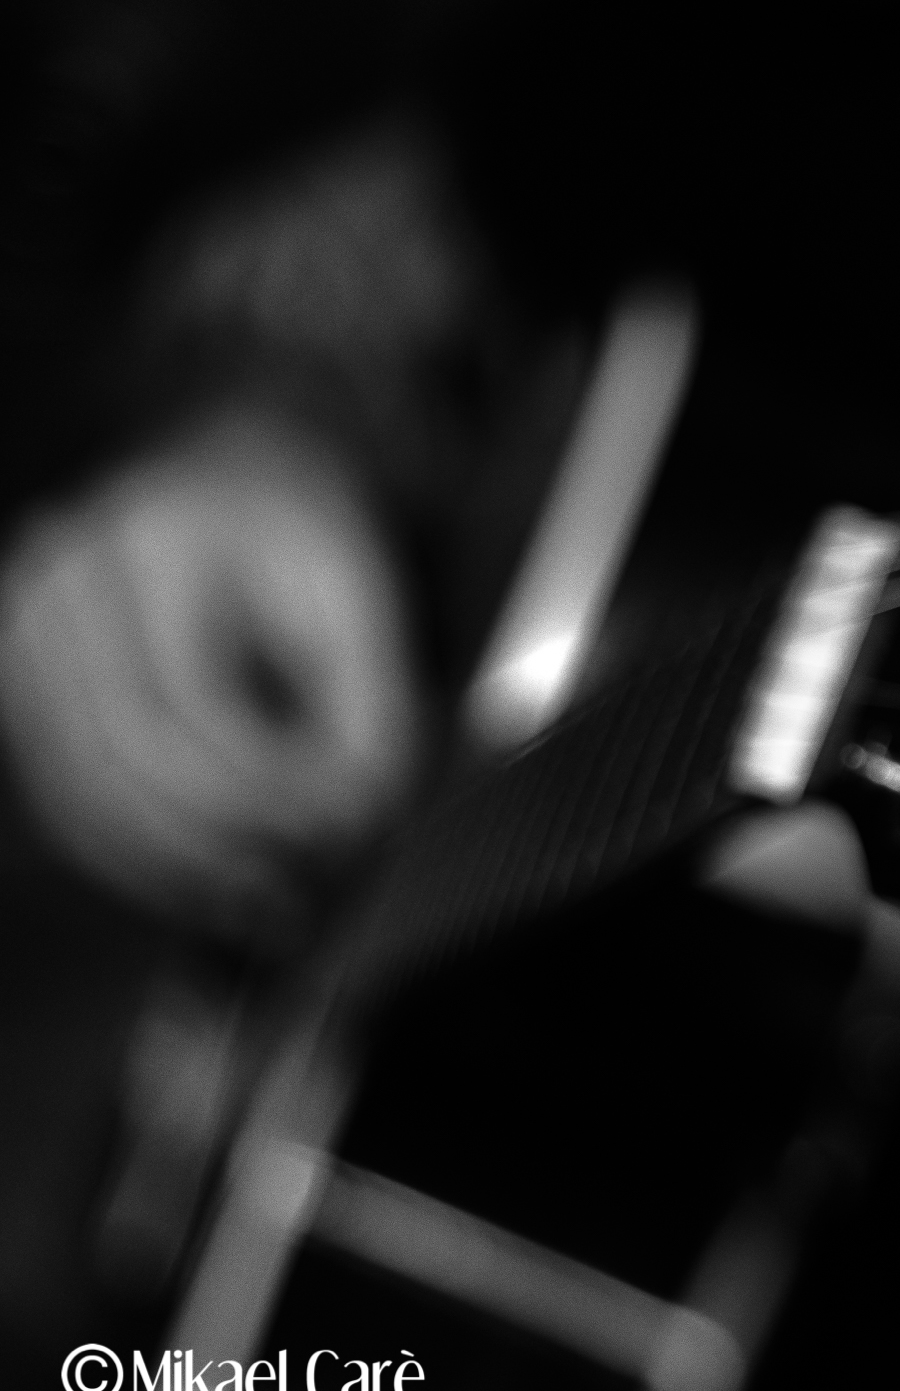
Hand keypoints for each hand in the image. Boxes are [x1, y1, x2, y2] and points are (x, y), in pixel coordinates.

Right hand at [0, 411, 419, 944]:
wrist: (245, 479)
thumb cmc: (313, 547)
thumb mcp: (373, 613)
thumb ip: (371, 719)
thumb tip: (352, 828)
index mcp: (165, 537)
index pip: (196, 704)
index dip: (268, 792)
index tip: (344, 833)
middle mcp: (71, 574)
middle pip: (123, 755)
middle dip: (216, 846)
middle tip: (298, 900)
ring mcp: (26, 627)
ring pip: (77, 790)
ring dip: (170, 872)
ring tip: (261, 910)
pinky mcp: (18, 681)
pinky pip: (60, 795)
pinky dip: (132, 857)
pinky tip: (207, 884)